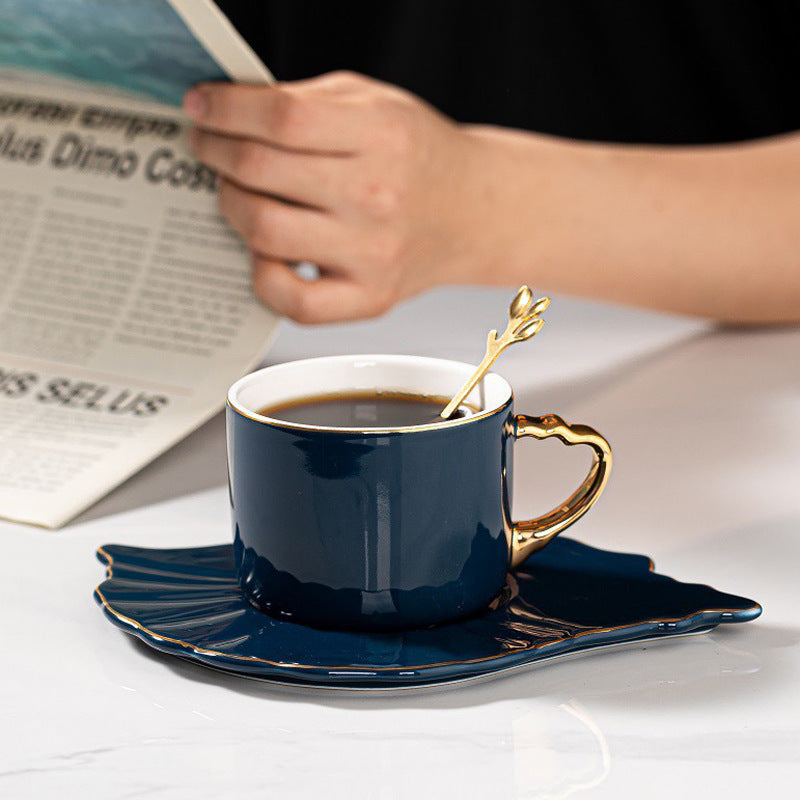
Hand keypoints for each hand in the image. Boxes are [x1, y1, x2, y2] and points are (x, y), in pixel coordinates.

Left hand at [183, 72, 494, 322]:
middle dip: (216, 153)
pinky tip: (264, 251)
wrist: (471, 211)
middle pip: (262, 171)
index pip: (282, 116)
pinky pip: (293, 302)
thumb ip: (306, 101)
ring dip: (232, 206)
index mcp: (381, 136)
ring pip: (265, 232)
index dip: (226, 109)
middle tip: (209, 148)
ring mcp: (372, 254)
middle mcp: (378, 197)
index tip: (201, 108)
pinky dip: (261, 276)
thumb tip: (229, 114)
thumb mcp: (374, 103)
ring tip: (238, 192)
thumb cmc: (417, 157)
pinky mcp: (367, 298)